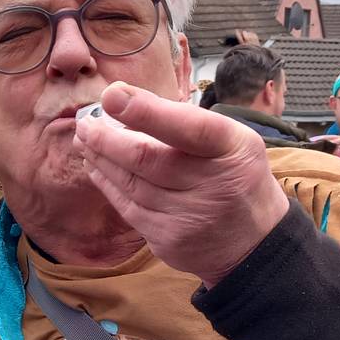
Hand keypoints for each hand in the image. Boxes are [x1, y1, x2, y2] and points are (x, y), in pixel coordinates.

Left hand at [74, 81, 289, 287]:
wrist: (254, 244)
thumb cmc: (233, 176)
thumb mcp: (228, 140)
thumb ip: (182, 119)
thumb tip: (125, 98)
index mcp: (232, 148)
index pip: (189, 127)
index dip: (146, 112)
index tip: (111, 95)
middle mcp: (213, 184)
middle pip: (146, 158)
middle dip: (106, 138)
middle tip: (85, 122)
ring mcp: (189, 216)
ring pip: (130, 183)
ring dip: (100, 158)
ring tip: (85, 139)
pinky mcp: (168, 240)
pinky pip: (127, 207)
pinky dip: (107, 183)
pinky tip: (96, 166)